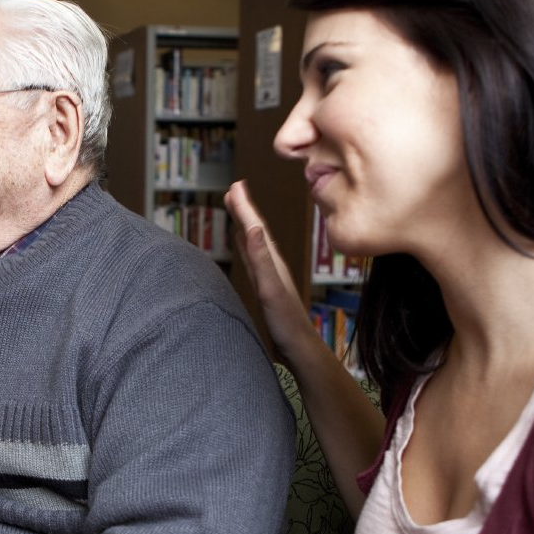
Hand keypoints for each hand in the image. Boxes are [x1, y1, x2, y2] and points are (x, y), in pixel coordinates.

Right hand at [225, 180, 317, 367]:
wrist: (300, 348)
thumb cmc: (286, 322)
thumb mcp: (270, 289)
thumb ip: (261, 259)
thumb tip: (254, 228)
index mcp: (272, 261)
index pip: (255, 227)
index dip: (244, 207)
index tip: (235, 185)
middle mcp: (271, 264)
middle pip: (254, 230)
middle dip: (243, 210)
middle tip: (233, 189)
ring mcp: (269, 275)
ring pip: (253, 243)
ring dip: (243, 225)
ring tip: (236, 209)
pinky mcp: (265, 287)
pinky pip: (252, 259)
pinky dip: (245, 247)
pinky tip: (244, 245)